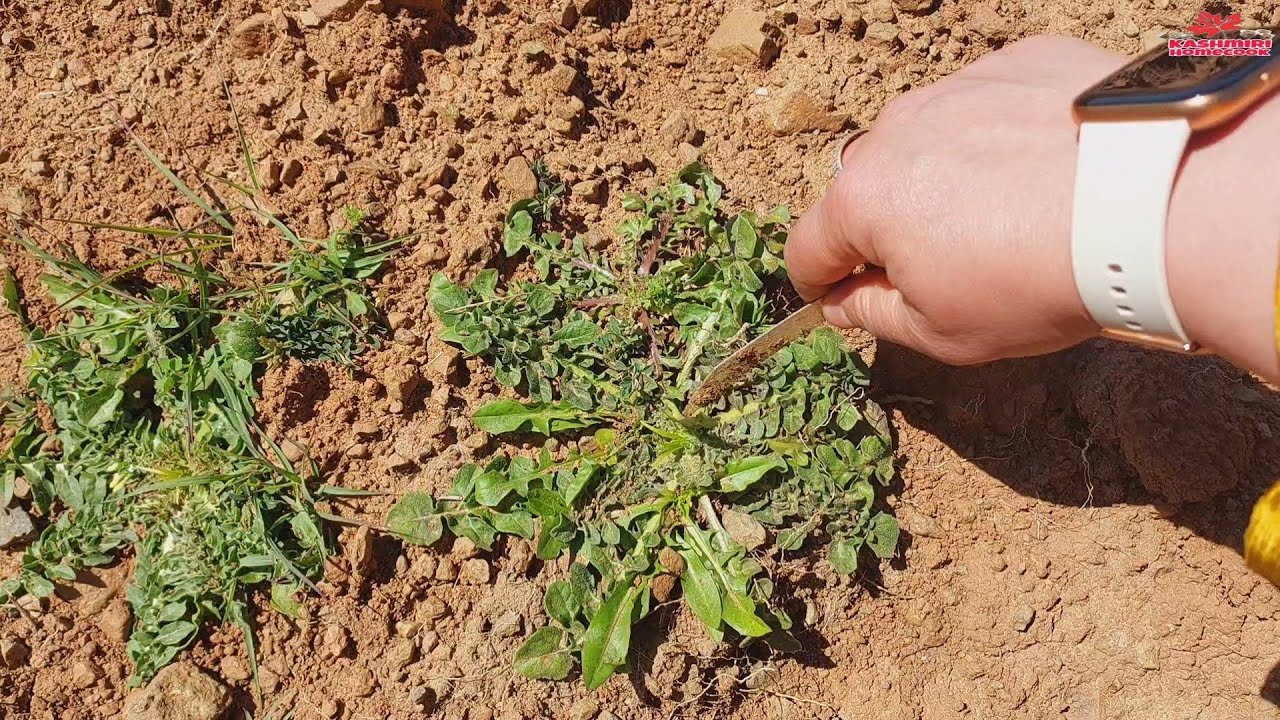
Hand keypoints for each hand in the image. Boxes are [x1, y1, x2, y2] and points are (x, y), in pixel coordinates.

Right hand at [786, 36, 1126, 364]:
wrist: (1151, 201)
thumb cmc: (1038, 278)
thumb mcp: (945, 331)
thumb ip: (876, 316)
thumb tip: (845, 302)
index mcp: (863, 201)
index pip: (808, 247)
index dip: (820, 281)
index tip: (839, 296)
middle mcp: (896, 131)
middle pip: (869, 188)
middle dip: (892, 225)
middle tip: (950, 263)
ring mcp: (957, 87)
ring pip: (928, 139)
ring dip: (947, 175)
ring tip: (1013, 213)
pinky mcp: (1018, 63)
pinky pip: (990, 105)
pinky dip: (1005, 136)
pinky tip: (1050, 172)